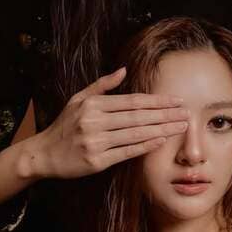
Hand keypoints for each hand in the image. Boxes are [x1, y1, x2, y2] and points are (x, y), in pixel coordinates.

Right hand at [28, 66, 189, 179]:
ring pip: (136, 134)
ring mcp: (96, 142)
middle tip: (187, 113)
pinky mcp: (96, 161)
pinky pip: (126, 152)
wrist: (44, 154)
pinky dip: (145, 146)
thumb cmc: (64, 126)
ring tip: (180, 126)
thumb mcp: (78, 99)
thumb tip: (124, 70)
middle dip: (166, 115)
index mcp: (93, 104)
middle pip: (138, 117)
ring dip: (162, 130)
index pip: (133, 101)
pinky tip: (161, 140)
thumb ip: (102, 85)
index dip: (157, 101)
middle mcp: (94, 122)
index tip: (176, 100)